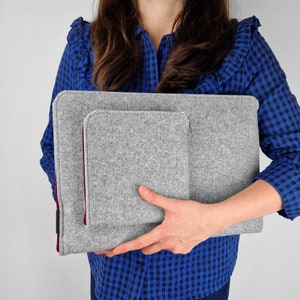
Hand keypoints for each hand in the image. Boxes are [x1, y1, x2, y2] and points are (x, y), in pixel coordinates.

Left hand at [95, 185, 226, 256]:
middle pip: (147, 249)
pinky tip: (177, 231)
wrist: (213, 220)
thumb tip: (140, 189)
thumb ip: (155, 198)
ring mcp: (177, 249)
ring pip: (160, 248)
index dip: (124, 247)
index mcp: (162, 234)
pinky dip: (170, 242)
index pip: (139, 243)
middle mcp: (168, 244)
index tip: (112, 251)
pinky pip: (172, 248)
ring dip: (157, 242)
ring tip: (163, 229)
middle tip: (142, 235)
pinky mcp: (185, 249)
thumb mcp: (173, 204)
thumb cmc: (194, 212)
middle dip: (142, 245)